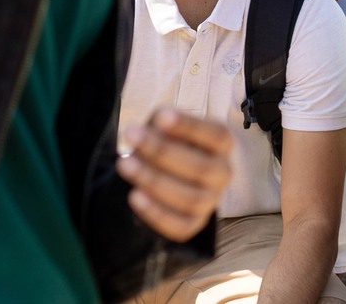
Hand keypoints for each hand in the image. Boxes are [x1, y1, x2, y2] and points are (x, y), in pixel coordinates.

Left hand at [117, 108, 235, 240]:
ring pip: (191, 199)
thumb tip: (159, 124)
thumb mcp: (165, 125)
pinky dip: (156, 214)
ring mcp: (210, 201)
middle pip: (201, 168)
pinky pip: (180, 227)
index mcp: (222, 144)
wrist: (162, 171)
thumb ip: (163, 122)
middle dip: (162, 152)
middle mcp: (222, 173)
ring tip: (124, 163)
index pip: (216, 135)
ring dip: (155, 181)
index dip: (190, 127)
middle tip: (131, 137)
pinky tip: (134, 195)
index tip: (161, 117)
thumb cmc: (167, 141)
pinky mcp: (193, 223)